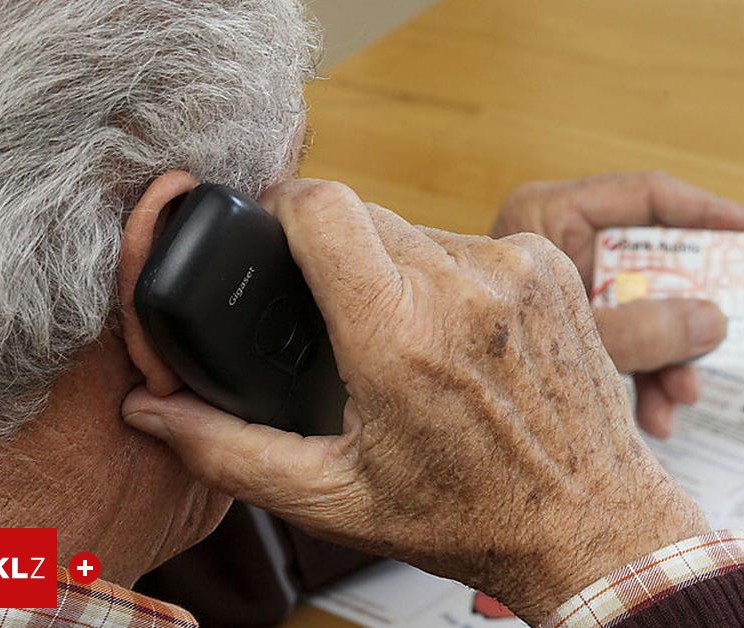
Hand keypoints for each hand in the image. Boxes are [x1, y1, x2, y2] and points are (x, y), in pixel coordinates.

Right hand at [121, 180, 707, 622]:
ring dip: (401, 273)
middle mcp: (461, 288)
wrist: (588, 520)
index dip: (282, 209)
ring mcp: (514, 269)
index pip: (319, 206)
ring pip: (419, 232)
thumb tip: (154, 414)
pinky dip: (456, 278)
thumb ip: (229, 451)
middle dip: (339, 263)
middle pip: (364, 218)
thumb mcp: (336, 499)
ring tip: (415, 345)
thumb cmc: (472, 517)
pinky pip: (473, 245)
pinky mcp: (551, 266)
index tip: (274, 239)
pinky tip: (466, 338)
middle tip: (348, 331)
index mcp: (397, 337)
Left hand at [491, 171, 743, 436]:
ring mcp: (561, 285)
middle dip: (692, 308)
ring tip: (678, 403)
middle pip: (655, 258)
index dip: (714, 213)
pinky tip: (654, 418)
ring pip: (645, 306)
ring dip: (671, 357)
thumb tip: (717, 321)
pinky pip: (624, 338)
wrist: (425, 407)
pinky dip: (644, 375)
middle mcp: (557, 242)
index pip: (649, 195)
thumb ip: (642, 332)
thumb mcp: (574, 345)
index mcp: (549, 215)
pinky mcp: (563, 323)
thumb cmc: (473, 364)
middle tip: (734, 336)